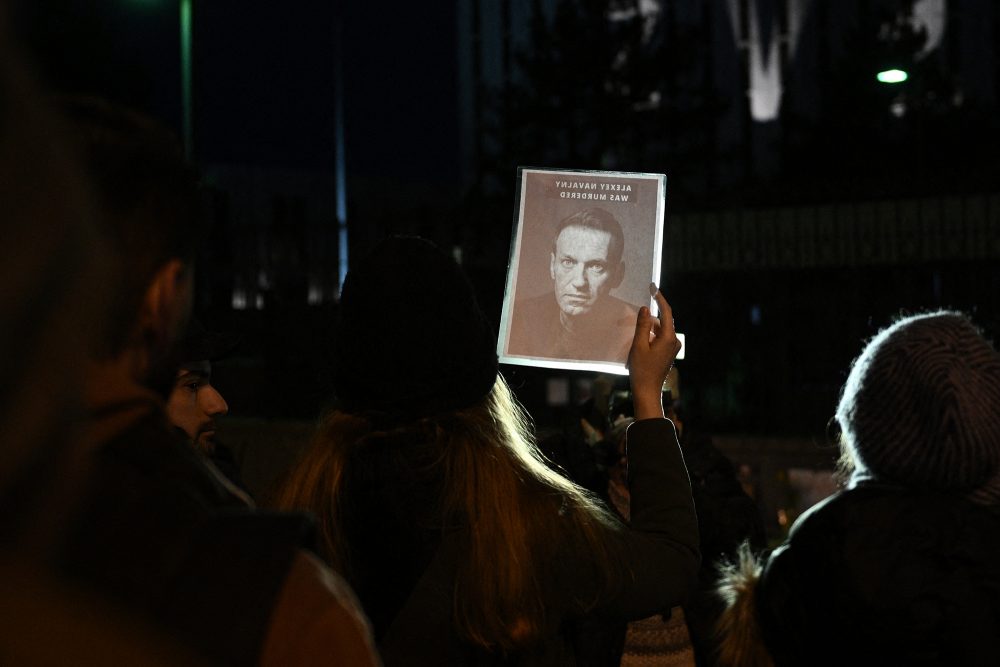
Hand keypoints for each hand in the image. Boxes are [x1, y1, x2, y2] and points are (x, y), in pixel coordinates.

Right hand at [627, 285, 681, 419]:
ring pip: (660, 330)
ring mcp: (672, 348)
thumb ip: (643, 326)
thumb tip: (645, 309)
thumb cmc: (642, 370)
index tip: (653, 286)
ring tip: (635, 334)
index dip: (659, 298)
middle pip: (663, 321)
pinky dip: (650, 336)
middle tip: (637, 312)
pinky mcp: (668, 353)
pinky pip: (660, 338)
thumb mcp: (639, 346)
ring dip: (648, 328)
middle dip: (650, 316)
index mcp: (669, 338)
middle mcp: (674, 341)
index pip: (666, 312)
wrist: (647, 391)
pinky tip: (640, 341)